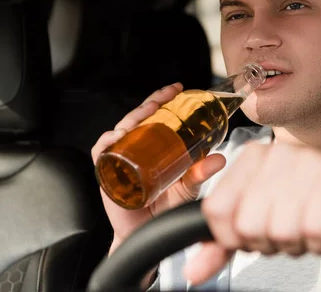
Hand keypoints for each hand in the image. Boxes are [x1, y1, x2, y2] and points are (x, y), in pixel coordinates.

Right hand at [90, 82, 226, 253]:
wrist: (146, 233)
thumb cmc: (164, 208)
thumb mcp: (187, 187)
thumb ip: (201, 173)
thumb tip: (219, 159)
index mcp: (152, 146)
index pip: (155, 116)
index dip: (163, 100)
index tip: (177, 89)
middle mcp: (135, 148)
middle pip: (137, 118)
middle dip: (150, 103)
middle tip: (164, 97)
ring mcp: (119, 159)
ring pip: (120, 130)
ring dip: (131, 119)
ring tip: (146, 113)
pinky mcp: (106, 173)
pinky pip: (100, 152)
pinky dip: (107, 142)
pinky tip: (117, 137)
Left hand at [184, 142, 320, 284]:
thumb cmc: (311, 203)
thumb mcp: (263, 219)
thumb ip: (224, 243)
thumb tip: (192, 273)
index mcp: (254, 156)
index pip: (216, 210)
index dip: (234, 237)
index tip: (256, 233)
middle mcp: (280, 152)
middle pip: (247, 225)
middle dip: (269, 242)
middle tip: (289, 232)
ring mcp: (313, 162)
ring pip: (279, 230)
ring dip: (296, 244)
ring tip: (308, 229)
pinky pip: (313, 229)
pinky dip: (319, 243)